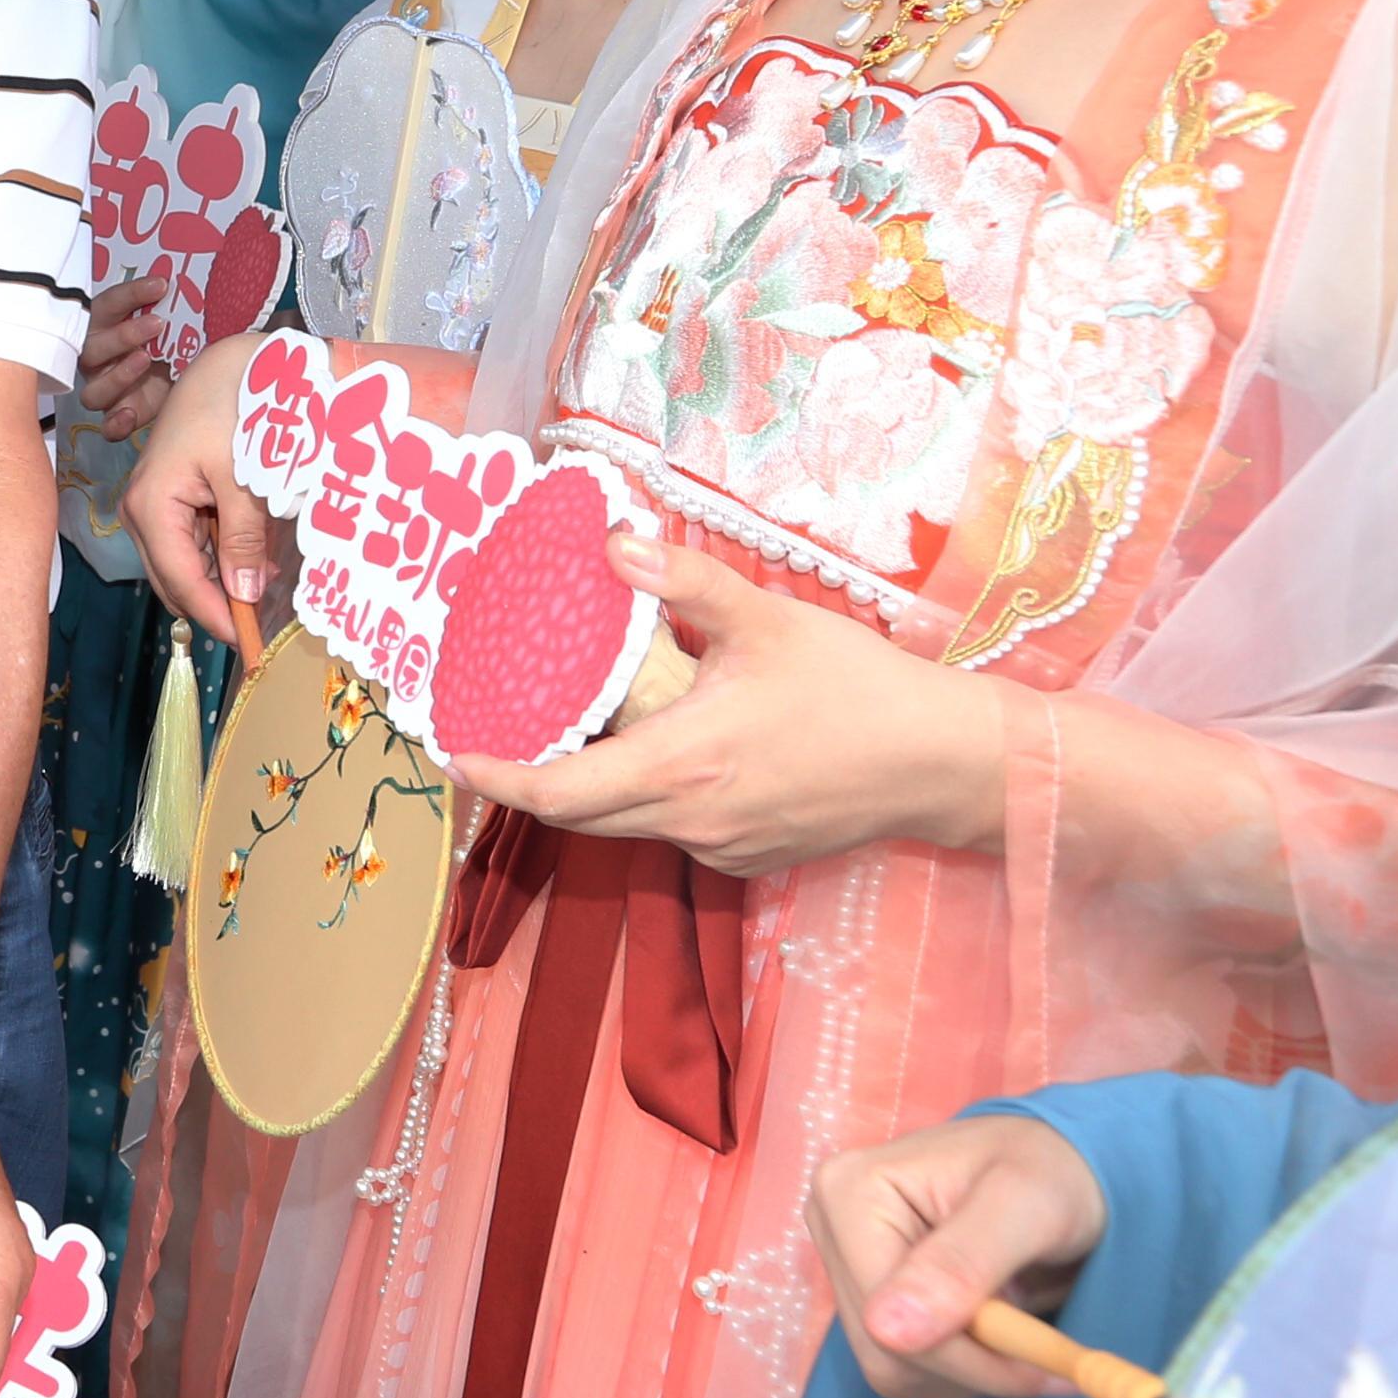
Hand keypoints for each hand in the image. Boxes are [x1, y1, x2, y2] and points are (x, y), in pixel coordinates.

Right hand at [74, 275, 171, 442]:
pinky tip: (131, 415)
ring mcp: (105, 389)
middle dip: (123, 335)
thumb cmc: (172, 343)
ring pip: (94, 390)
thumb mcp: (176, 322)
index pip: (107, 306)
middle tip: (158, 324)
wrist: (187, 378)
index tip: (160, 285)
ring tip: (146, 360)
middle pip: (92, 348)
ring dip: (118, 376)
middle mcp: (99, 359)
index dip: (130, 295)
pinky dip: (115, 423)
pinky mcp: (119, 415)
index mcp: (106, 327)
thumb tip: (194, 283)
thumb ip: (176, 306)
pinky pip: (106, 426)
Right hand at [122, 328, 283, 635]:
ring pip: (182, 564)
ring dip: (221, 579)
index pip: (180, 582)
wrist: (228, 365)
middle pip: (173, 580)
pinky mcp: (169, 498)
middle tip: (261, 621)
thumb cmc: (232, 413)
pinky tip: (254, 555)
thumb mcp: (244, 481)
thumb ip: (243, 540)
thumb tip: (245, 594)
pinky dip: (221, 554)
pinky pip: (191, 542)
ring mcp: (152, 505)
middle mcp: (142, 512)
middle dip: (216, 603)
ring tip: (266, 581)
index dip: (215, 616)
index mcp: (151, 507)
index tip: (249, 644)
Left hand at [444, 536, 1013, 877]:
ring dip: (597, 785)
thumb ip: (684, 583)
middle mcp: (690, 821)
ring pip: (630, 823)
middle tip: (497, 733)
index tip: (454, 754)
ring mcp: (722, 847)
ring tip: (579, 728)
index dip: (498, 778)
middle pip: (582, 816)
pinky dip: (651, 795)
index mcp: (681, 766)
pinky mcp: (750, 855)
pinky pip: (676, 829)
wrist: (943, 764)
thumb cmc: (858, 690)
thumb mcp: (766, 620)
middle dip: (533, 779)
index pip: (560, 793)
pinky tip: (664, 747)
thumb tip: (613, 543)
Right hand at [808, 1114, 1110, 1397]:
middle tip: (1040, 1354)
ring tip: (1019, 1331)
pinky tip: (993, 1333)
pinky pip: (901, 1367)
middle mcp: (831, 1229)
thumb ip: (962, 1262)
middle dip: (972, 1367)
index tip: (1043, 1368)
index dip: (968, 1359)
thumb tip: (886, 1332)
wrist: (1059, 1166)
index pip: (885, 1320)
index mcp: (850, 1193)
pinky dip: (958, 1372)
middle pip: (884, 1350)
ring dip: (968, 1373)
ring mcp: (845, 1264)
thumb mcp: (1026, 1206)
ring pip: (891, 1367)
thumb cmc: (1050, 1171)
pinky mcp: (868, 1293)